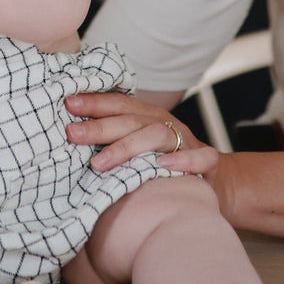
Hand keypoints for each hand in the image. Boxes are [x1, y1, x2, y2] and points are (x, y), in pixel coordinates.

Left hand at [65, 91, 218, 175]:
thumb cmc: (166, 165)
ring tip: (99, 163)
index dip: (94, 101)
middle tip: (72, 133)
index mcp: (147, 117)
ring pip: (157, 135)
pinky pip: (200, 157)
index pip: (118, 104)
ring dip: (127, 147)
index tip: (68, 103)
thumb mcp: (139, 150)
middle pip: (131, 120)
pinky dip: (183, 160)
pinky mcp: (207, 163)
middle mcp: (165, 125)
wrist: (215, 181)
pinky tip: (162, 164)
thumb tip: (69, 141)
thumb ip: (112, 143)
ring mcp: (187, 142)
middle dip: (100, 126)